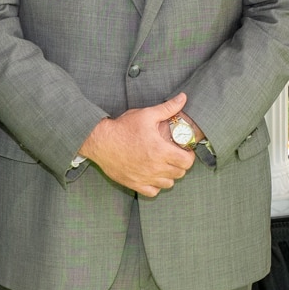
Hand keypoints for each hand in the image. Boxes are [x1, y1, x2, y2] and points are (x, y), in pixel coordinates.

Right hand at [79, 92, 195, 196]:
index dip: (189, 156)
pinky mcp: (134, 184)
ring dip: (169, 175)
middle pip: (180, 173)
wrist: (99, 141)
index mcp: (160, 150)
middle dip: (180, 164)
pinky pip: (153, 191)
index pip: (187, 162)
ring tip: (164, 165)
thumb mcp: (146, 115)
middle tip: (174, 156)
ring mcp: (145, 177)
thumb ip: (168, 108)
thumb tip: (183, 97)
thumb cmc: (123, 128)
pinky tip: (152, 175)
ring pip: (168, 184)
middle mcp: (155, 167)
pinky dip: (156, 185)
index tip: (184, 150)